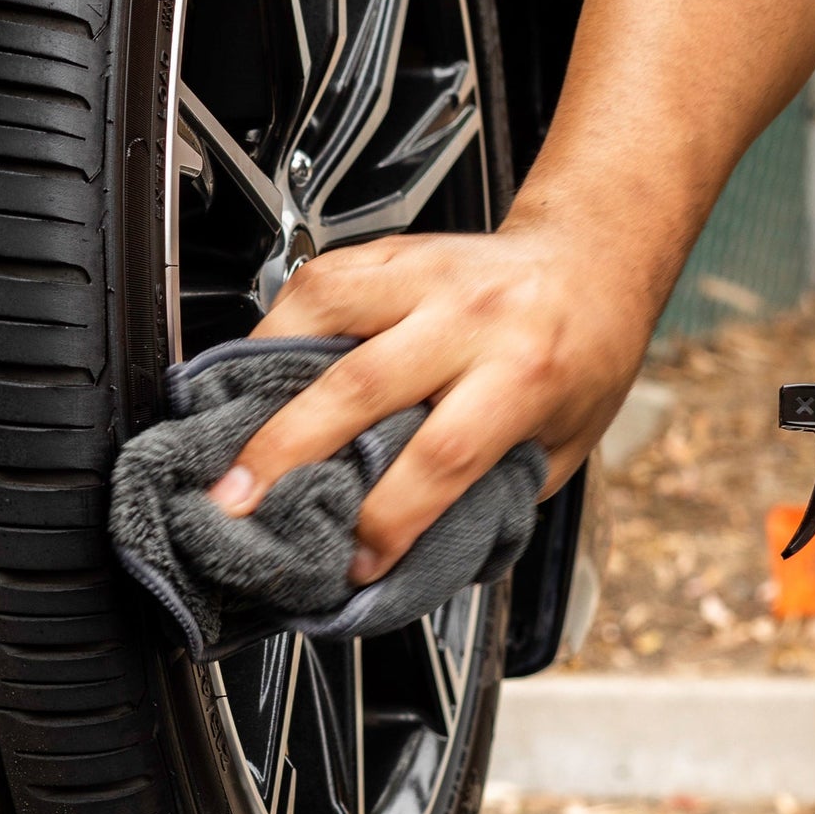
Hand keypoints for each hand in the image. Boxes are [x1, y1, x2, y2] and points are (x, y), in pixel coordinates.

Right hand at [206, 226, 658, 583]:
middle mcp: (472, 317)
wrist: (589, 262)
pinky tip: (254, 369)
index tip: (354, 562)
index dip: (389, 519)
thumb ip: (491, 493)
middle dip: (287, 452)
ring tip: (224, 432)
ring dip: (262, 375)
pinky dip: (274, 327)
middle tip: (235, 503)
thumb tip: (414, 554)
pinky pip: (316, 282)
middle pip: (362, 385)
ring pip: (325, 313)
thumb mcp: (559, 446)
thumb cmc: (580, 358)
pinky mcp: (392, 251)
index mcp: (525, 373)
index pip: (442, 456)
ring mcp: (427, 275)